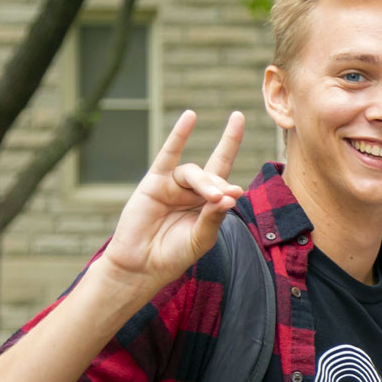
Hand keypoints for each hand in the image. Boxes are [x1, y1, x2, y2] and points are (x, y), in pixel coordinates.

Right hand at [94, 111, 245, 293]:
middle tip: (221, 199)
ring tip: (212, 197)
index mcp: (208, 203)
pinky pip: (168, 155)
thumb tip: (231, 194)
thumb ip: (214, 216)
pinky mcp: (154, 183)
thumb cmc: (174, 254)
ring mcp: (173, 185)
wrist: (141, 264)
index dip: (232, 147)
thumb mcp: (202, 237)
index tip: (240, 132)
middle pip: (212, 176)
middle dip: (218, 186)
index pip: (225, 173)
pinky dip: (179, 136)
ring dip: (204, 182)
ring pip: (193, 172)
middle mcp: (192, 191)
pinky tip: (189, 117)